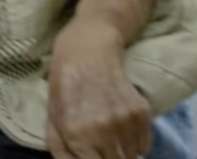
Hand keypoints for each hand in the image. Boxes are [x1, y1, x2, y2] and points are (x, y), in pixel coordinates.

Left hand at [47, 22, 151, 158]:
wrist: (89, 49)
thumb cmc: (64, 84)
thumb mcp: (53, 119)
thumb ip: (63, 152)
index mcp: (77, 133)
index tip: (91, 158)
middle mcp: (104, 130)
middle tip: (100, 152)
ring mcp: (126, 121)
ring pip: (130, 158)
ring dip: (120, 156)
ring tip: (109, 142)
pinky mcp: (142, 112)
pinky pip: (144, 146)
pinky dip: (134, 146)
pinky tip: (121, 133)